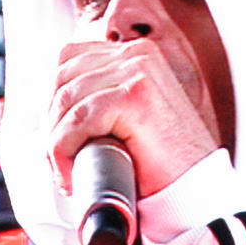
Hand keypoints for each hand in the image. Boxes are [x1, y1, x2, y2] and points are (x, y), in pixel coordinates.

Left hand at [45, 37, 219, 197]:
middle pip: (62, 76)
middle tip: (59, 161)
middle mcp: (137, 55)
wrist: (196, 189)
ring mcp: (137, 71)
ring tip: (68, 172)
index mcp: (136, 55)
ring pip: (66, 99)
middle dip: (51, 122)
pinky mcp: (134, 95)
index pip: (70, 58)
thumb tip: (49, 108)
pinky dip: (65, 151)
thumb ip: (100, 98)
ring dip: (55, 142)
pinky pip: (77, 119)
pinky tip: (74, 175)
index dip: (53, 100)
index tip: (55, 136)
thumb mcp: (127, 118)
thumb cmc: (164, 163)